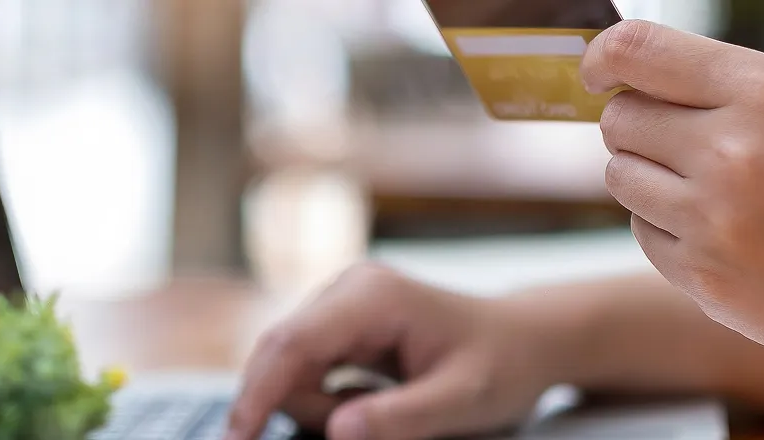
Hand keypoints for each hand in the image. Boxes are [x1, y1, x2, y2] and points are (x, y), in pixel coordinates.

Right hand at [225, 264, 571, 439]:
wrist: (524, 342)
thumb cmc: (502, 366)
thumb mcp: (463, 401)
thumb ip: (402, 418)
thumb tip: (338, 431)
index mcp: (372, 296)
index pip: (291, 344)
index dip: (256, 394)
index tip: (238, 439)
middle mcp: (347, 290)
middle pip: (280, 357)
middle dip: (301, 406)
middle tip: (361, 429)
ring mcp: (340, 306)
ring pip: (289, 370)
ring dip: (320, 407)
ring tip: (386, 414)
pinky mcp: (340, 326)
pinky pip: (307, 373)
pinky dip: (327, 401)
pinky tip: (369, 404)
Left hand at [584, 20, 763, 420]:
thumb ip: (726, 92)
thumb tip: (631, 79)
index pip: (637, 51)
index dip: (602, 59)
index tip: (597, 73)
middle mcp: (733, 148)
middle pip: (619, 118)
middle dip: (638, 127)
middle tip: (681, 145)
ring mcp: (713, 216)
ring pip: (619, 176)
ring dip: (647, 179)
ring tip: (711, 192)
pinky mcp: (700, 273)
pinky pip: (641, 231)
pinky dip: (666, 230)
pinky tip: (724, 235)